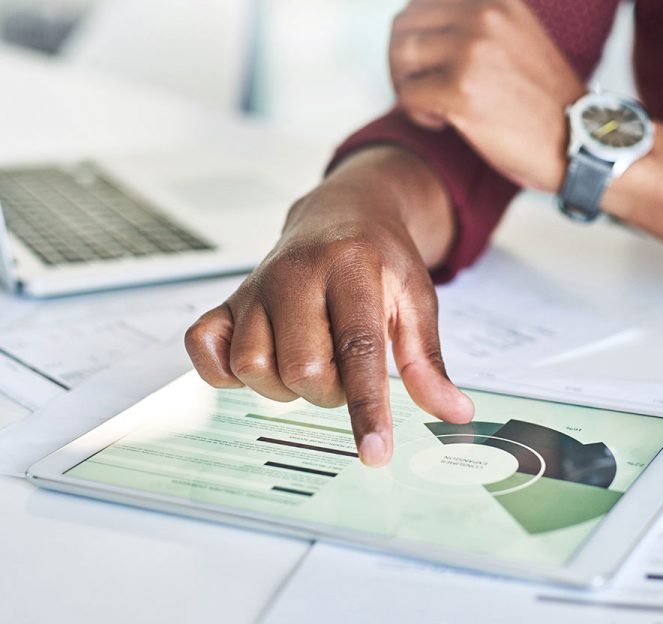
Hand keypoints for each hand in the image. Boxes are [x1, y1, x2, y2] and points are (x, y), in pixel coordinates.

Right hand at [184, 149, 473, 466]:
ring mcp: (256, 285)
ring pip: (253, 366)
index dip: (367, 407)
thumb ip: (427, 359)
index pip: (358, 348)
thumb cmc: (379, 258)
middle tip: (346, 367)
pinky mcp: (229, 298)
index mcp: (351, 267)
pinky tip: (262, 357)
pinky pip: (204, 347)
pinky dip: (224, 369)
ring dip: (285, 384)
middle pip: (302, 369)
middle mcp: (296, 274)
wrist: (340, 212)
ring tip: (310, 358)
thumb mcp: (416, 298)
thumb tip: (454, 412)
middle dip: (329, 391)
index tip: (376, 453)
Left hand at [389, 0, 584, 192]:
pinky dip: (415, 114)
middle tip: (418, 90)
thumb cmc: (546, 105)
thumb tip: (423, 30)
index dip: (412, 31)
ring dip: (405, 86)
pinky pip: (408, 95)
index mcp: (498, 2)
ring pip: (401, 55)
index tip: (425, 63)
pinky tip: (442, 123)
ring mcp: (472, 52)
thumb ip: (480, 27)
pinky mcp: (461, 91)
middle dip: (401, 62)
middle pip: (404, 24)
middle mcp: (484, 18)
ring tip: (432, 108)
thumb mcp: (518, 43)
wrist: (582, 143)